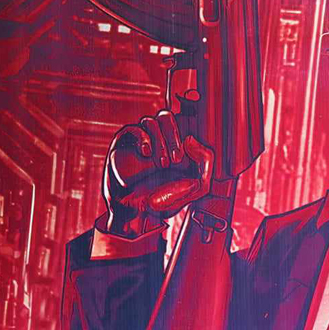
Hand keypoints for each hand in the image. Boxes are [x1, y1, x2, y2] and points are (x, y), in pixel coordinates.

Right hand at [102, 109, 214, 237]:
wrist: (136, 212)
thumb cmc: (165, 199)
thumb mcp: (196, 188)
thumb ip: (205, 164)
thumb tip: (192, 139)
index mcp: (177, 142)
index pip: (185, 119)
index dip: (192, 124)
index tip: (191, 148)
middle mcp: (158, 137)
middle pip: (167, 116)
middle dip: (174, 135)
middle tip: (177, 159)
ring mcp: (140, 139)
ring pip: (151, 121)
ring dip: (160, 141)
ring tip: (162, 164)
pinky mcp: (123, 145)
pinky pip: (132, 129)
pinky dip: (142, 137)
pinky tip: (146, 153)